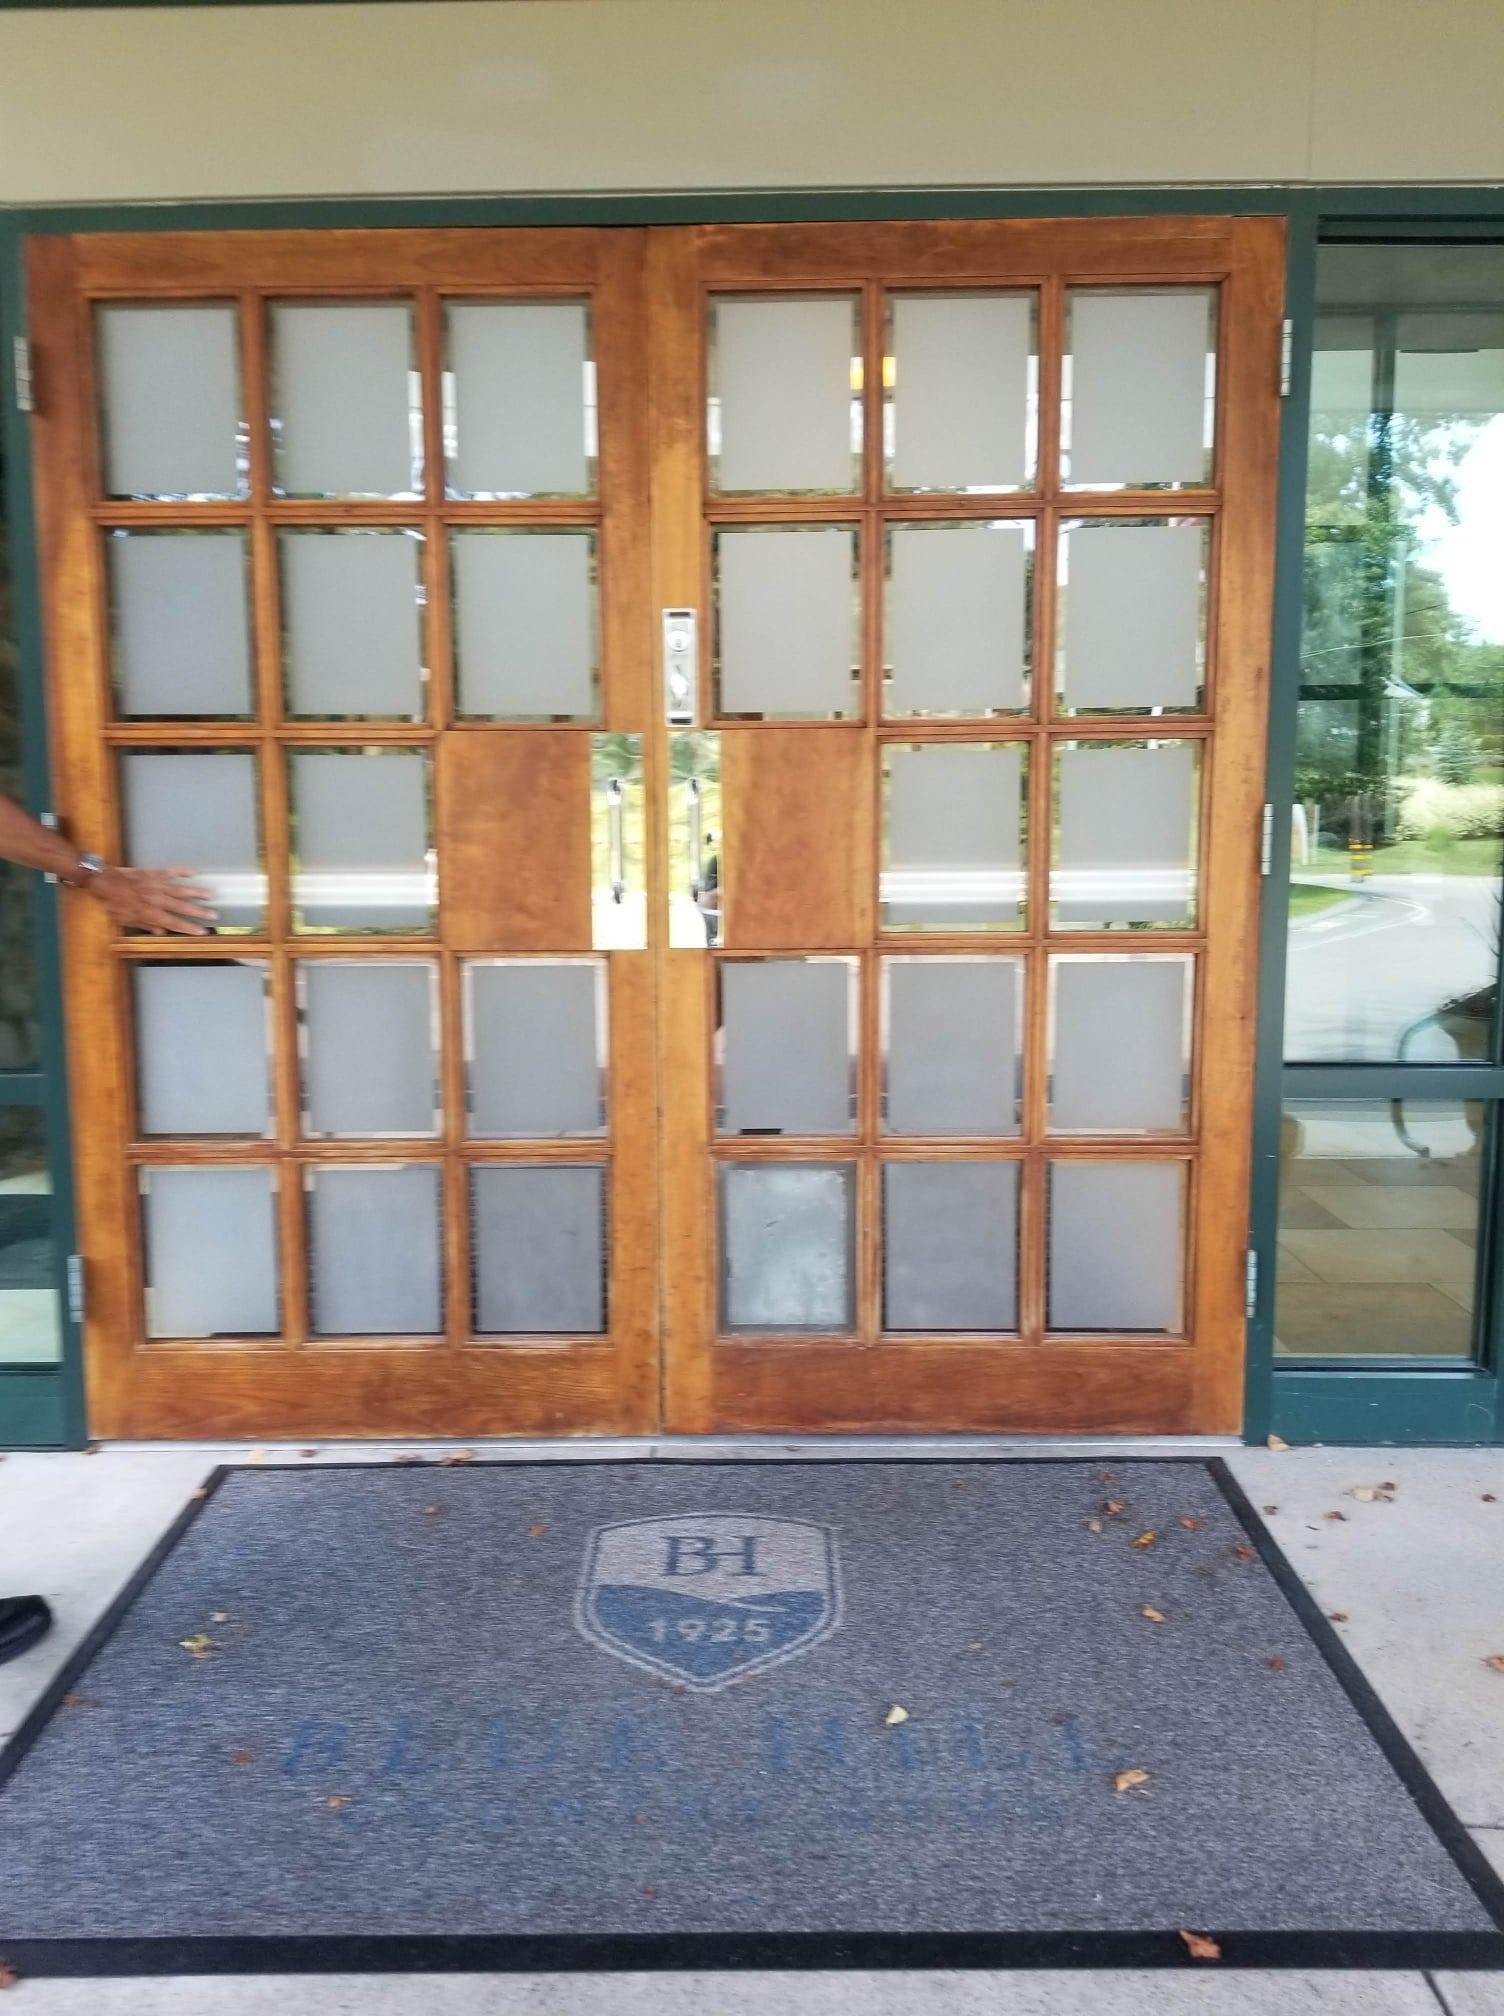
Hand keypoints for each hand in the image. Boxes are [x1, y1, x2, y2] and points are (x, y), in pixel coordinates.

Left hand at [86, 866, 218, 936]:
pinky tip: (193, 872)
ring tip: (210, 895)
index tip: (202, 932)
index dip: (189, 928)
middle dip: (199, 912)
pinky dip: (181, 871)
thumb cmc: (113, 903)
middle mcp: (156, 900)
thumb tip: (162, 931)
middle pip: (181, 908)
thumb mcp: (125, 920)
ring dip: (196, 893)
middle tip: (214, 915)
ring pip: (180, 890)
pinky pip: (170, 872)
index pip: (174, 923)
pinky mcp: (154, 874)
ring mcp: (156, 885)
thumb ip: (144, 925)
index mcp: (150, 913)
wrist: (102, 882)